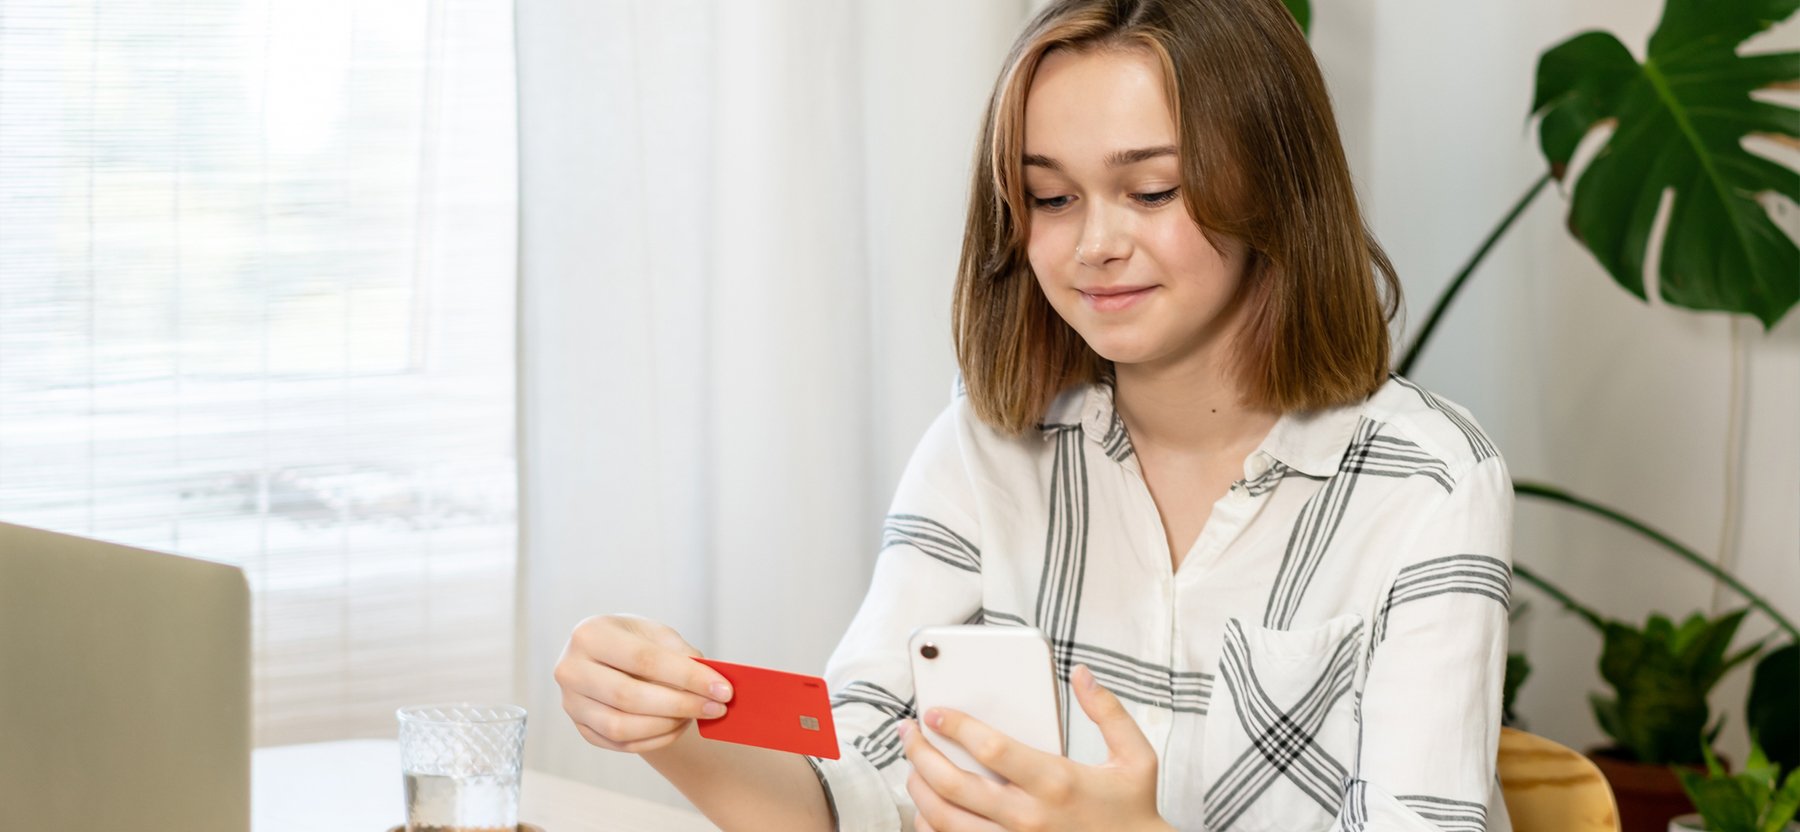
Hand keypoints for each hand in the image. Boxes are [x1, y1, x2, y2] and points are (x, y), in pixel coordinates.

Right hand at [553, 613, 732, 753]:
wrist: (607, 658)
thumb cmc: (635, 642)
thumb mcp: (656, 634)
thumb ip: (681, 654)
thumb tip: (710, 682)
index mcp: (589, 635)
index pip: (644, 660)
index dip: (687, 677)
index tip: (723, 689)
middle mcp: (571, 670)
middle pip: (629, 697)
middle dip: (681, 705)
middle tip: (717, 708)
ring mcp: (571, 703)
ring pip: (622, 727)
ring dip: (667, 725)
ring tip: (696, 716)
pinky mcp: (582, 728)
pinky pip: (622, 745)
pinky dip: (656, 739)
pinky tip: (678, 727)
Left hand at [898, 664, 1172, 831]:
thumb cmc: (1133, 810)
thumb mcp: (1135, 757)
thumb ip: (1109, 712)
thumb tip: (1082, 674)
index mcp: (1057, 782)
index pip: (992, 750)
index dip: (956, 727)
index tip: (934, 712)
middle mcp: (1029, 817)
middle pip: (955, 786)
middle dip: (921, 755)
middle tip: (908, 734)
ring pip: (946, 820)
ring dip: (920, 791)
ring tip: (913, 768)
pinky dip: (932, 826)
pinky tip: (927, 808)